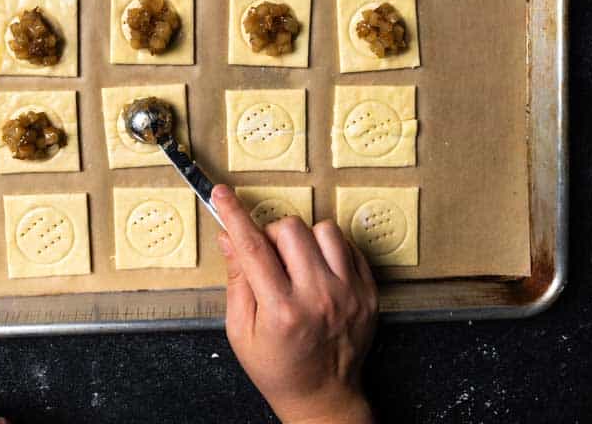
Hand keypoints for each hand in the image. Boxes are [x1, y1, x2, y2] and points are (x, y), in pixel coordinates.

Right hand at [213, 184, 377, 423]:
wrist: (324, 396)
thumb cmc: (278, 368)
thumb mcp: (241, 331)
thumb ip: (236, 281)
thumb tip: (229, 237)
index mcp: (282, 310)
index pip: (253, 247)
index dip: (234, 215)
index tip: (223, 195)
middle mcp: (319, 297)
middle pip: (291, 229)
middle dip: (272, 235)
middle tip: (269, 259)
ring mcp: (349, 293)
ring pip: (324, 230)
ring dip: (304, 241)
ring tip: (298, 266)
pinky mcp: (368, 292)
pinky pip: (348, 245)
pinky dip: (330, 251)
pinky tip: (320, 272)